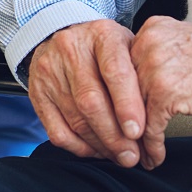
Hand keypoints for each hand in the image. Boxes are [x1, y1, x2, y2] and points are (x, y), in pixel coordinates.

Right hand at [25, 20, 146, 166]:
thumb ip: (141, 77)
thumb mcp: (129, 47)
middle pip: (91, 101)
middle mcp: (71, 49)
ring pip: (76, 119)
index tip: (138, 132)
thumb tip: (155, 121)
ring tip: (120, 156)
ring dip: (100, 145)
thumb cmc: (107, 48)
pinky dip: (79, 148)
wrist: (68, 36)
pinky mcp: (37, 92)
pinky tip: (96, 151)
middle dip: (114, 135)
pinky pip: (57, 131)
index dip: (127, 105)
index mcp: (102, 34)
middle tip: (132, 156)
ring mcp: (50, 71)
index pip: (114, 71)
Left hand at [128, 18, 191, 155]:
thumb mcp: (187, 46)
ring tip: (139, 155)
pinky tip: (156, 156)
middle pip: (123, 91)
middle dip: (125, 120)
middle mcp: (148, 44)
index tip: (125, 119)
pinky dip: (152, 146)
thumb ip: (162, 57)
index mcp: (152, 30)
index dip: (124, 99)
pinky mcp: (166, 92)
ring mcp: (155, 67)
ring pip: (132, 111)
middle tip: (127, 142)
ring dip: (136, 139)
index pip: (124, 69)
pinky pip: (150, 127)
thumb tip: (144, 85)